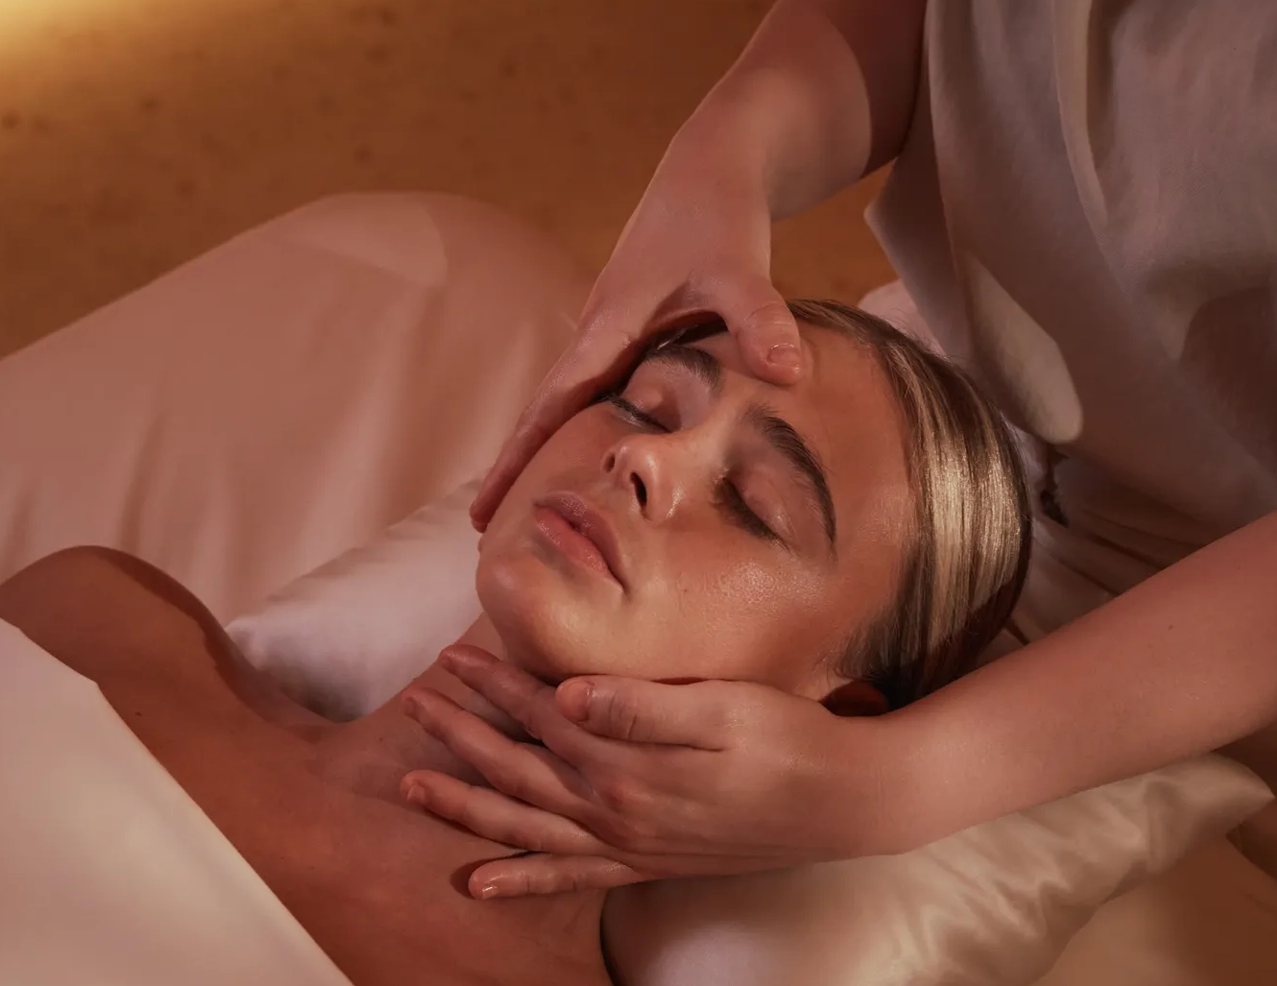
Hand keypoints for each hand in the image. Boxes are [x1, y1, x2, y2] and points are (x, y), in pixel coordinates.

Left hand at [398, 646, 930, 897]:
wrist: (842, 802)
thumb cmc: (787, 741)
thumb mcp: (721, 709)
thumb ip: (639, 705)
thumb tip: (565, 694)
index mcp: (629, 764)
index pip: (543, 716)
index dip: (495, 684)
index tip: (454, 656)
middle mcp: (616, 811)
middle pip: (517, 771)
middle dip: (460, 736)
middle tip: (414, 704)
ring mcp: (627, 844)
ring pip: (526, 827)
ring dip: (466, 806)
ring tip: (412, 787)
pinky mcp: (645, 863)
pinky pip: (567, 878)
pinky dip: (519, 881)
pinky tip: (478, 884)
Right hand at [468, 160, 803, 529]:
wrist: (713, 167)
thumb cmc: (720, 215)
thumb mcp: (741, 267)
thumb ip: (761, 320)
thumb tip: (789, 375)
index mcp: (609, 325)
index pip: (554, 405)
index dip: (520, 458)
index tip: (487, 506)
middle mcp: (600, 334)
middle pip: (548, 412)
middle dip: (518, 466)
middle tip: (488, 527)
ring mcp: (614, 334)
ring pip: (575, 403)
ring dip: (551, 448)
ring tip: (532, 506)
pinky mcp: (635, 333)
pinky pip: (605, 390)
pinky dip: (591, 426)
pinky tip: (597, 459)